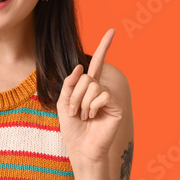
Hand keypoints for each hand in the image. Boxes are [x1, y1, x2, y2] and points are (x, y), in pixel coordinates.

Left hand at [56, 29, 122, 161]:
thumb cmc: (72, 128)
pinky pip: (101, 94)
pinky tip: (93, 117)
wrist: (81, 148)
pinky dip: (92, 106)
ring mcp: (109, 96)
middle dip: (75, 95)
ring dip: (82, 102)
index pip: (97, 63)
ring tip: (84, 116)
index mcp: (88, 86)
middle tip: (76, 111)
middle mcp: (100, 88)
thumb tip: (80, 67)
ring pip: (92, 85)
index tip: (112, 31)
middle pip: (85, 77)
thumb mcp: (63, 103)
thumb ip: (69, 83)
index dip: (104, 46)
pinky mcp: (116, 105)